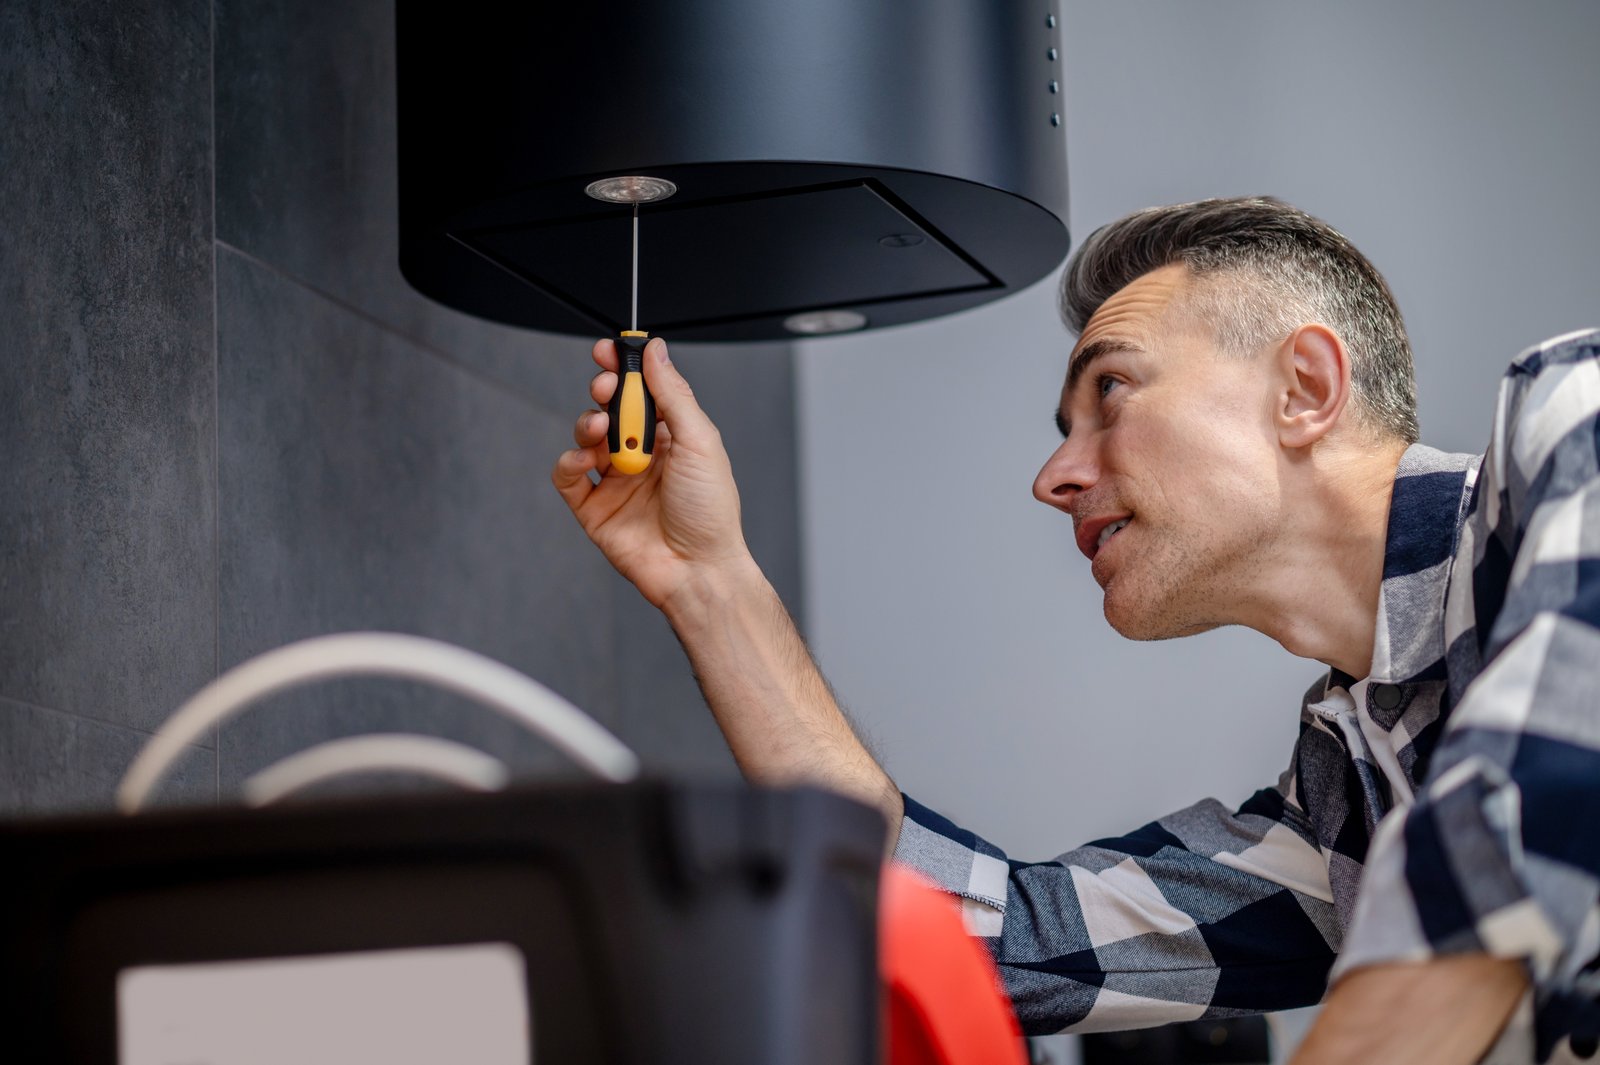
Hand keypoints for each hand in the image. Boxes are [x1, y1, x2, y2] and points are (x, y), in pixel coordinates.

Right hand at [552, 337, 752, 609]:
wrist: (697, 570)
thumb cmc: (710, 513)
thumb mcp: (700, 441)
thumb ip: (673, 394)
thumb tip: (656, 352)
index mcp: (671, 436)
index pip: (642, 390)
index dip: (624, 367)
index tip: (610, 350)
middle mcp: (642, 455)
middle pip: (610, 408)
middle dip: (604, 390)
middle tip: (607, 388)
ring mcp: (616, 481)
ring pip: (586, 436)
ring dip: (588, 424)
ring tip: (601, 429)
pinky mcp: (594, 508)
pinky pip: (568, 476)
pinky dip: (569, 460)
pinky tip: (584, 459)